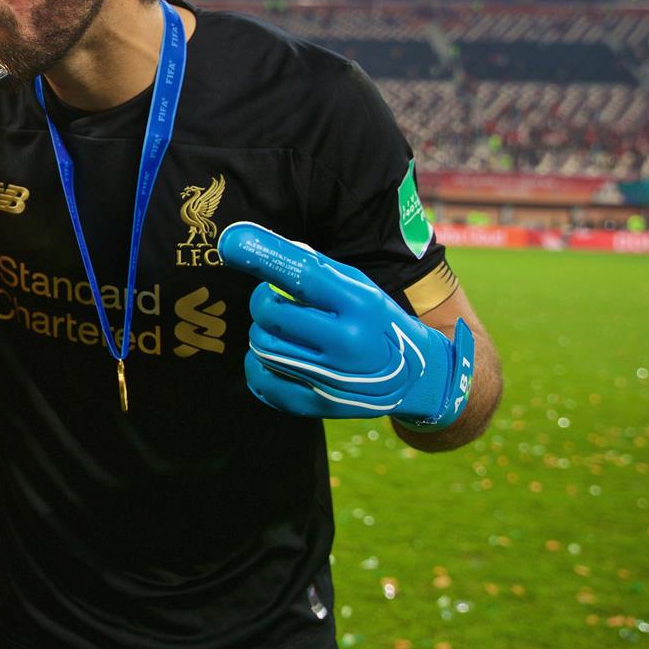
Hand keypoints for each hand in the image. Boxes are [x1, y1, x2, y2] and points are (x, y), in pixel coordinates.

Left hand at [218, 222, 473, 429]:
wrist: (417, 378)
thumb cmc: (377, 320)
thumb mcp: (359, 287)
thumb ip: (314, 268)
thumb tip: (263, 249)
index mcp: (360, 305)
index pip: (303, 275)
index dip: (264, 257)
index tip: (232, 243)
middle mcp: (348, 343)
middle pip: (271, 313)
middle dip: (263, 302)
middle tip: (274, 302)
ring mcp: (332, 379)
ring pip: (262, 345)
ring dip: (261, 332)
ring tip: (280, 330)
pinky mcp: (318, 405)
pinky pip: (261, 380)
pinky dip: (257, 365)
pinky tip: (273, 358)